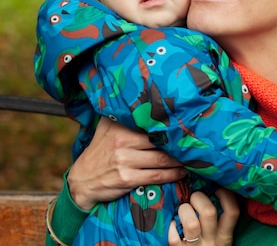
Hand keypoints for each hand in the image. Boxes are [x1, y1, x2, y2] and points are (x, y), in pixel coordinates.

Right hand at [67, 117, 187, 209]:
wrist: (82, 180)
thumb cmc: (99, 152)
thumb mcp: (105, 128)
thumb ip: (121, 115)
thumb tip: (141, 96)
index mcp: (119, 127)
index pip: (150, 123)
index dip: (170, 125)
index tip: (186, 124)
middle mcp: (122, 141)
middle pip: (159, 141)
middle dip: (178, 143)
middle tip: (194, 142)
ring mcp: (124, 161)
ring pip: (161, 159)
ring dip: (180, 160)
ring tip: (192, 158)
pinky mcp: (127, 179)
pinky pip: (156, 176)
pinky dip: (172, 174)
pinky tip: (182, 172)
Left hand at [168, 188, 239, 245]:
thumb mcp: (219, 238)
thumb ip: (218, 219)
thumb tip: (212, 189)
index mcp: (225, 235)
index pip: (233, 211)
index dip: (226, 195)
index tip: (217, 188)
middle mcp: (212, 241)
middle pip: (209, 212)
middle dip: (198, 198)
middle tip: (193, 198)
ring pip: (191, 223)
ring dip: (184, 210)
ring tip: (182, 210)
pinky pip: (174, 237)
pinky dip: (171, 227)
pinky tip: (173, 225)